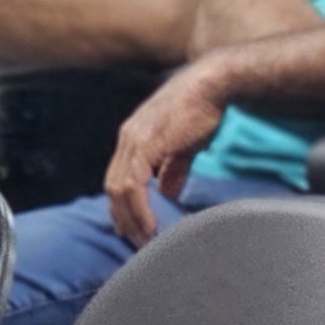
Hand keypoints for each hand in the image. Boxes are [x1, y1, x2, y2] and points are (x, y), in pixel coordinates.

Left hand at [103, 66, 227, 246]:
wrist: (211, 84)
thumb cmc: (202, 109)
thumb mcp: (184, 145)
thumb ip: (172, 168)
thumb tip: (167, 192)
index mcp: (133, 137)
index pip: (118, 177)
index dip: (122, 204)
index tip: (132, 226)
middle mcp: (127, 138)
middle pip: (113, 186)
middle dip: (122, 216)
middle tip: (134, 240)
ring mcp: (134, 140)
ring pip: (120, 189)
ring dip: (130, 217)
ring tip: (143, 238)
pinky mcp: (145, 144)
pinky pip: (133, 184)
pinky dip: (138, 208)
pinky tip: (149, 224)